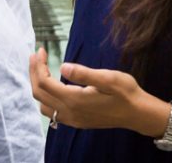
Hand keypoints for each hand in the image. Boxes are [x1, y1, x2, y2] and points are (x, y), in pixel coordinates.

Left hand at [29, 47, 158, 132]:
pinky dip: (45, 97)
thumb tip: (63, 66)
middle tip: (36, 55)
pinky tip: (52, 87)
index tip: (41, 50)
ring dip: (38, 86)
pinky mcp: (77, 122)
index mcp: (75, 100)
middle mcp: (70, 113)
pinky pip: (52, 112)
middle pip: (39, 93)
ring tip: (40, 69)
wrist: (138, 114)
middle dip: (34, 73)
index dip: (39, 65)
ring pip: (43, 105)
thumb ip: (84, 73)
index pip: (45, 83)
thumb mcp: (108, 78)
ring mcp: (72, 120)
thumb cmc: (125, 93)